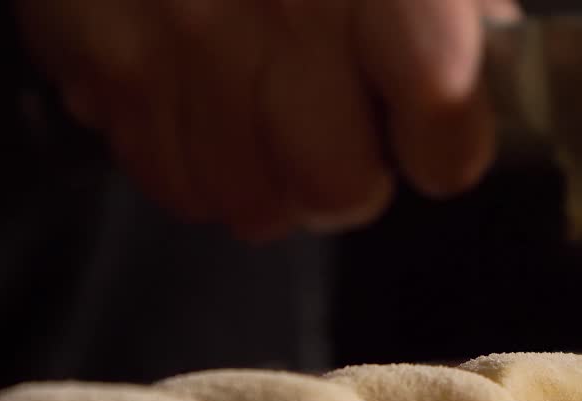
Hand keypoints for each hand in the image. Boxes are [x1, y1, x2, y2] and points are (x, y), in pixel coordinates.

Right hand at [16, 0, 520, 239]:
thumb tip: (484, 55)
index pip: (441, 125)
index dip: (447, 146)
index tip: (438, 136)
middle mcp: (278, 8)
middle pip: (335, 186)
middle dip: (355, 175)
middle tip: (349, 134)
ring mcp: (178, 36)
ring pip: (247, 200)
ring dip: (273, 177)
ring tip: (273, 115)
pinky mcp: (97, 48)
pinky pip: (163, 172)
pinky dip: (196, 159)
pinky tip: (210, 103)